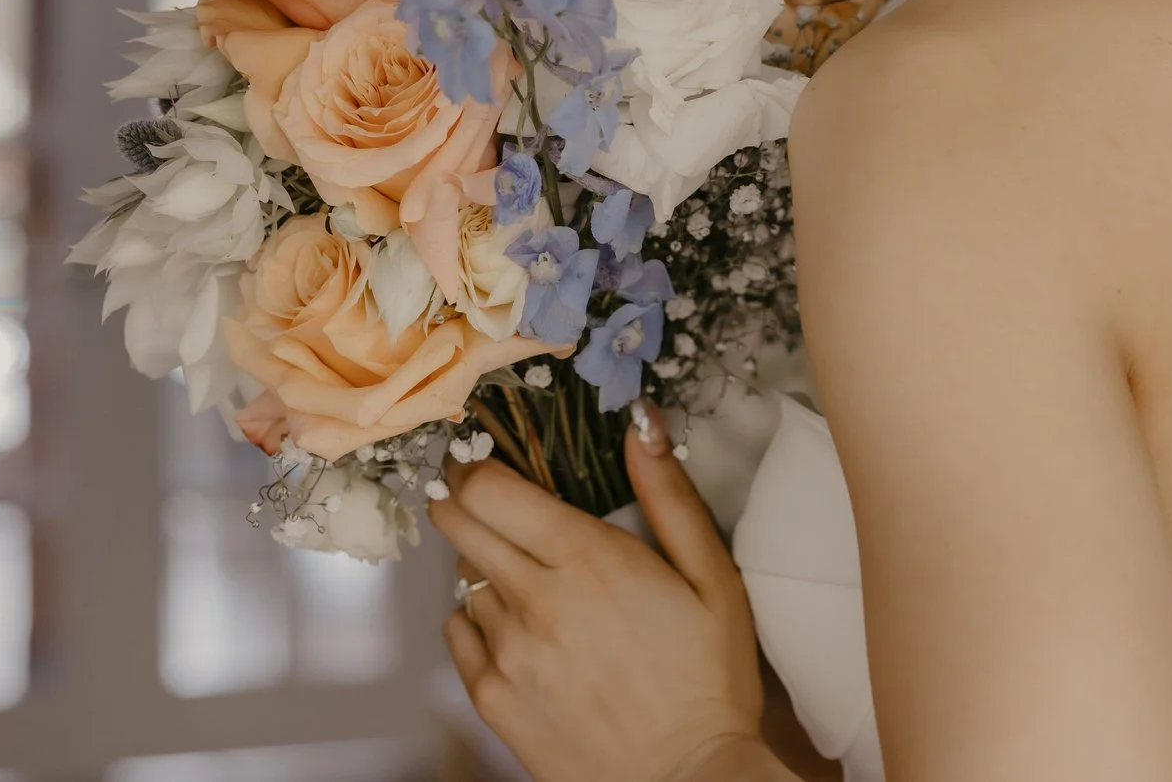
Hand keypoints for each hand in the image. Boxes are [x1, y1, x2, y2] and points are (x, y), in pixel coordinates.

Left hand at [431, 403, 773, 781]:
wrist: (686, 781)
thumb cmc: (708, 681)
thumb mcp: (713, 577)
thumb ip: (669, 494)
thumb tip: (641, 425)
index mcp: (589, 560)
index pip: (493, 488)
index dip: (480, 464)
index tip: (485, 457)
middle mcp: (535, 601)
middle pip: (459, 522)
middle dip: (464, 498)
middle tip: (488, 498)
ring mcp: (507, 653)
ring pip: (462, 578)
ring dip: (483, 565)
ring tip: (527, 578)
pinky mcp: (493, 699)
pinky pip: (458, 634)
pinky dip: (476, 618)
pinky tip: (517, 626)